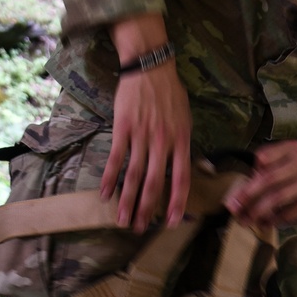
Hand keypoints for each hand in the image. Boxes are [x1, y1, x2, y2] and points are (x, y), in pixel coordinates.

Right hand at [100, 62, 191, 230]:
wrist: (149, 67)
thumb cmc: (170, 92)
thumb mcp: (186, 118)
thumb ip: (184, 143)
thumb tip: (190, 165)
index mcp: (181, 140)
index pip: (182, 178)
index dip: (177, 202)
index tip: (172, 221)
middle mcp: (163, 142)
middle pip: (155, 182)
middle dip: (147, 209)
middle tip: (140, 229)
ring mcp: (142, 136)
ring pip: (134, 175)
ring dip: (127, 201)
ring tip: (122, 220)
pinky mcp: (123, 129)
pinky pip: (116, 158)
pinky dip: (110, 178)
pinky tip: (105, 194)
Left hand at [226, 142, 296, 226]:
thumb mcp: (292, 156)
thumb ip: (271, 164)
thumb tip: (246, 185)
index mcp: (292, 148)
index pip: (263, 157)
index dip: (248, 175)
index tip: (236, 191)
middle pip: (267, 179)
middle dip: (247, 196)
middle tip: (233, 208)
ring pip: (277, 198)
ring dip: (258, 211)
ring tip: (246, 220)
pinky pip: (291, 212)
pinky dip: (276, 219)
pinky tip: (267, 223)